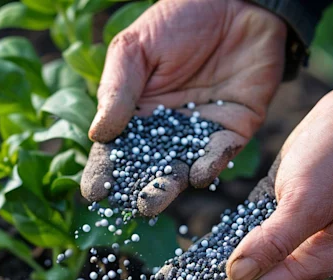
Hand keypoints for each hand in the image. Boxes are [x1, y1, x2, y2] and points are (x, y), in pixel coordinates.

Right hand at [81, 0, 286, 215]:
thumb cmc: (179, 18)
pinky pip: (221, 153)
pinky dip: (210, 164)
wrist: (236, 0)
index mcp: (134, 114)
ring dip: (171, 186)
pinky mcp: (234, 129)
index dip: (104, 173)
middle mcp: (165, 131)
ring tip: (157, 200)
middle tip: (132, 206)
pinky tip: (197, 172)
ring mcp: (199, 133)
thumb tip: (98, 134)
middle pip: (148, 169)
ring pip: (183, 169)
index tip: (95, 193)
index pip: (115, 152)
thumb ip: (118, 90)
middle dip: (139, 189)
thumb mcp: (136, 48)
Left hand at [149, 85, 332, 279]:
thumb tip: (235, 277)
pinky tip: (190, 253)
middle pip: (242, 278)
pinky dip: (216, 242)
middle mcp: (300, 251)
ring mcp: (287, 230)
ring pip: (237, 256)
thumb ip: (272, 241)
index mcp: (314, 259)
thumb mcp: (306, 201)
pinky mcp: (275, 206)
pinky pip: (239, 231)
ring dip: (203, 268)